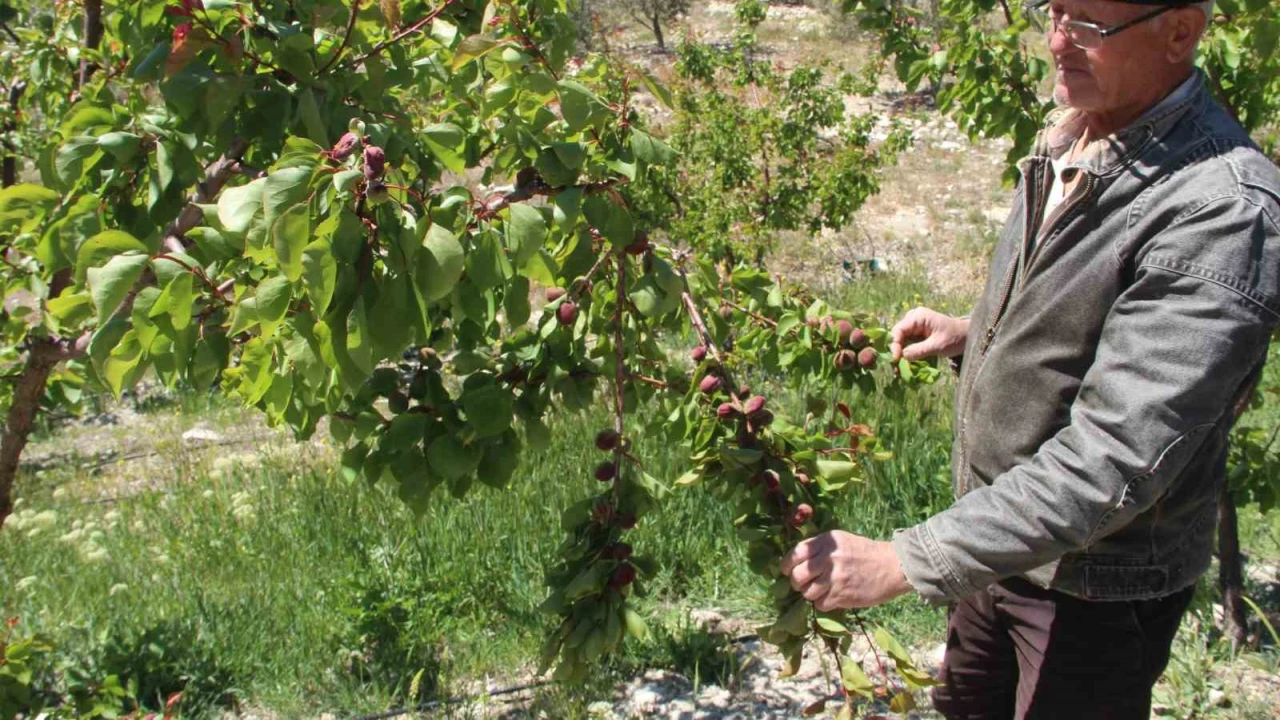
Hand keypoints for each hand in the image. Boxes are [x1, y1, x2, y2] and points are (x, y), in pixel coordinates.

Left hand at [780, 531, 912, 610]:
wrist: (892, 566)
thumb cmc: (865, 553)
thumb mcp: (841, 541)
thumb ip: (820, 548)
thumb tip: (796, 561)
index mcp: (827, 542)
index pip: (796, 553)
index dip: (786, 564)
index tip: (786, 570)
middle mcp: (829, 558)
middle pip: (797, 575)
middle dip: (796, 582)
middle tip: (801, 584)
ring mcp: (835, 578)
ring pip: (807, 593)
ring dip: (810, 594)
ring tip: (820, 591)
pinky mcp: (842, 595)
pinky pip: (820, 604)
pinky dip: (823, 603)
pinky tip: (832, 597)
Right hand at [889, 307, 968, 362]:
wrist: (966, 337)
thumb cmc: (955, 338)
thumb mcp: (938, 345)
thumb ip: (919, 350)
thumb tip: (902, 357)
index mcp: (918, 316)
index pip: (898, 330)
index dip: (894, 345)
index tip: (895, 359)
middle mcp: (913, 319)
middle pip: (897, 336)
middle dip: (896, 352)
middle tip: (895, 368)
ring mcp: (914, 326)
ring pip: (900, 341)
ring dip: (900, 355)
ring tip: (899, 370)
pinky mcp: (916, 334)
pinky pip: (906, 344)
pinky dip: (905, 355)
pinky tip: (905, 365)